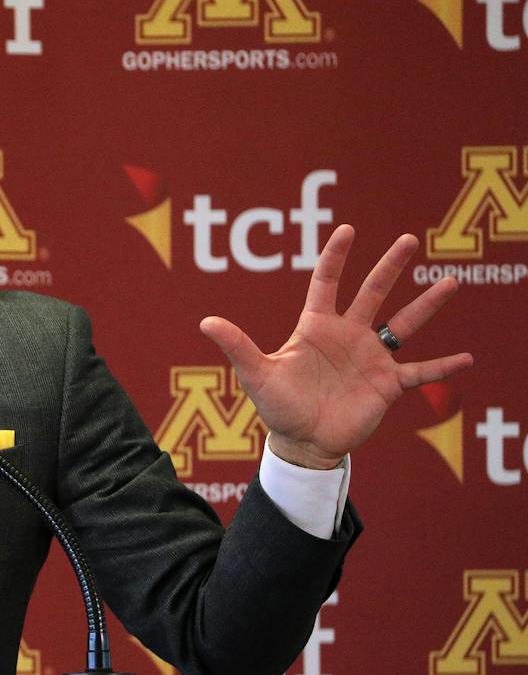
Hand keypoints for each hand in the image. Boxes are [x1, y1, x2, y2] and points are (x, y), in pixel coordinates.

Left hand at [199, 224, 473, 468]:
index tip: (348, 230)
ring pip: (404, 325)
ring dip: (427, 305)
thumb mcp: (258, 375)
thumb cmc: (279, 408)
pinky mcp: (387, 384)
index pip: (327, 283)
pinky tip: (468, 358)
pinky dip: (443, 367)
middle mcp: (348, 336)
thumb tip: (206, 322)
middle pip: (373, 293)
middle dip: (390, 266)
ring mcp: (371, 359)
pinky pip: (421, 372)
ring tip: (452, 281)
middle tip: (409, 239)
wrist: (303, 444)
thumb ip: (237, 346)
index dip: (336, 257)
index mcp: (317, 328)